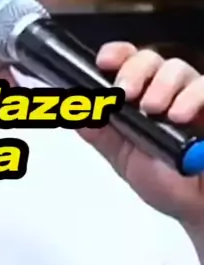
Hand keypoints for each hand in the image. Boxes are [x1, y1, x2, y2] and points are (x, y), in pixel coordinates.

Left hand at [79, 43, 203, 226]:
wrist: (198, 209)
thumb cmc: (166, 183)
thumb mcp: (124, 158)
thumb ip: (100, 133)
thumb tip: (73, 111)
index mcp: (140, 97)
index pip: (127, 62)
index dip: (115, 55)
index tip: (103, 62)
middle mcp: (166, 91)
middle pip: (149, 58)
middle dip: (133, 70)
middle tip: (126, 93)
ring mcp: (192, 97)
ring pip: (176, 67)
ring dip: (161, 85)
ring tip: (154, 110)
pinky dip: (191, 96)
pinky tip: (179, 116)